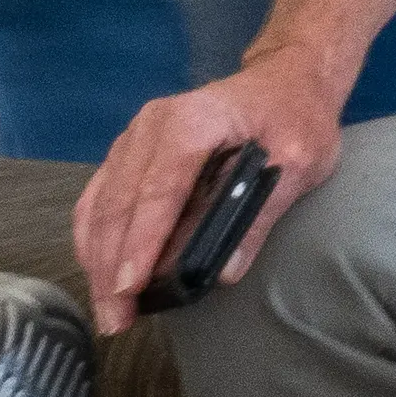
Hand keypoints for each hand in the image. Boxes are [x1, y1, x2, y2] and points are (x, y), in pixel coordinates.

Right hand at [75, 57, 347, 335]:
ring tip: (108, 309)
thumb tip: (225, 271)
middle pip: (119, 203)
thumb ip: (261, 214)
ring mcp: (135, 136)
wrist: (286, 77)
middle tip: (114, 319)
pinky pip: (100, 197)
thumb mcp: (300, 162)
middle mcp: (151, 125)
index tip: (129, 288)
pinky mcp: (130, 150)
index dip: (142, 243)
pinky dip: (95, 237)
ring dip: (98, 259)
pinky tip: (100, 272)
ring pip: (100, 203)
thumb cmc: (297, 115)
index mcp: (192, 122)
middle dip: (111, 267)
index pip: (159, 191)